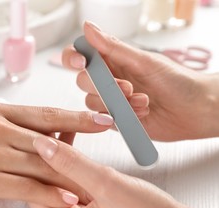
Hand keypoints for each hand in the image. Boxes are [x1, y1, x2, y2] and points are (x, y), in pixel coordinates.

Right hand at [0, 102, 113, 207]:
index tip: (100, 119)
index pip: (44, 114)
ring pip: (41, 163)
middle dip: (85, 140)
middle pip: (50, 137)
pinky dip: (48, 194)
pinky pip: (23, 187)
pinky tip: (67, 200)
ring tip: (99, 179)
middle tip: (115, 141)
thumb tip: (21, 134)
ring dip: (72, 173)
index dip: (75, 117)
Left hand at [30, 136, 218, 207]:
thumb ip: (71, 163)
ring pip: (58, 186)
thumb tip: (42, 144)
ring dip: (61, 161)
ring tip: (61, 132)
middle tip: (48, 129)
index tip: (36, 134)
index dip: (32, 159)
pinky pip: (72, 190)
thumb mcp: (107, 185)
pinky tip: (75, 149)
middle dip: (46, 157)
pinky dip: (73, 171)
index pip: (31, 189)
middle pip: (43, 187)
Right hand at [62, 21, 218, 140]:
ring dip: (117, 103)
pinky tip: (143, 113)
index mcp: (113, 60)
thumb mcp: (143, 61)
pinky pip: (104, 119)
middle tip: (127, 88)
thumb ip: (112, 47)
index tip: (81, 62)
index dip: (72, 58)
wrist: (195, 110)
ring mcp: (111, 101)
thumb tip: (88, 28)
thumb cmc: (177, 81)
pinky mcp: (116, 120)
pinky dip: (123, 116)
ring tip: (143, 102)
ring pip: (92, 103)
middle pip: (83, 81)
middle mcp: (109, 79)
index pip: (80, 55)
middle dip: (103, 87)